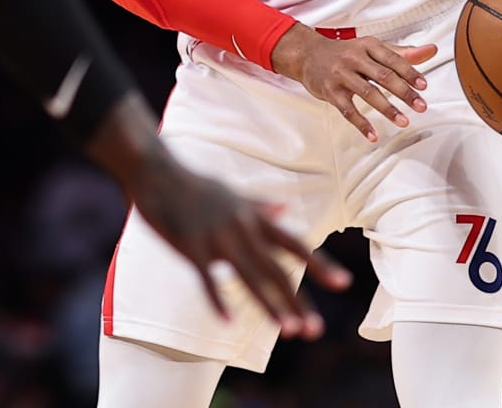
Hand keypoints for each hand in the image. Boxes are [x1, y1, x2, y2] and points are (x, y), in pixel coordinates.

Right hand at [85, 95, 350, 336]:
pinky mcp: (191, 246)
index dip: (320, 264)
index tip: (344, 283)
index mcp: (254, 216)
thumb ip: (260, 205)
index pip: (295, 244)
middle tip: (316, 331)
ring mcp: (217, 238)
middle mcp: (242, 228)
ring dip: (271, 306)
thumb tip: (285, 209)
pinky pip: (207, 279)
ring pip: (250, 277)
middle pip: (276, 270)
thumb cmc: (194, 182)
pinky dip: (218, 300)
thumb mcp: (233, 192)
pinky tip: (230, 322)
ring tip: (290, 331)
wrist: (157, 171)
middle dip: (297, 301)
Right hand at [270, 24, 435, 142]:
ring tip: (404, 121)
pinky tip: (373, 135)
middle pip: (383, 76)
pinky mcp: (330, 91)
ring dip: (387, 109)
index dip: (410, 73)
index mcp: (368, 45)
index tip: (424, 86)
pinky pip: (348, 110)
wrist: (308, 55)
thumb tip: (431, 50)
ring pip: (367, 93)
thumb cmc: (346, 53)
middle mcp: (354, 58)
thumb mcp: (372, 48)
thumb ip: (402, 53)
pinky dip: (361, 123)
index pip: (393, 59)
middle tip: (421, 106)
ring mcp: (341, 75)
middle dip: (404, 92)